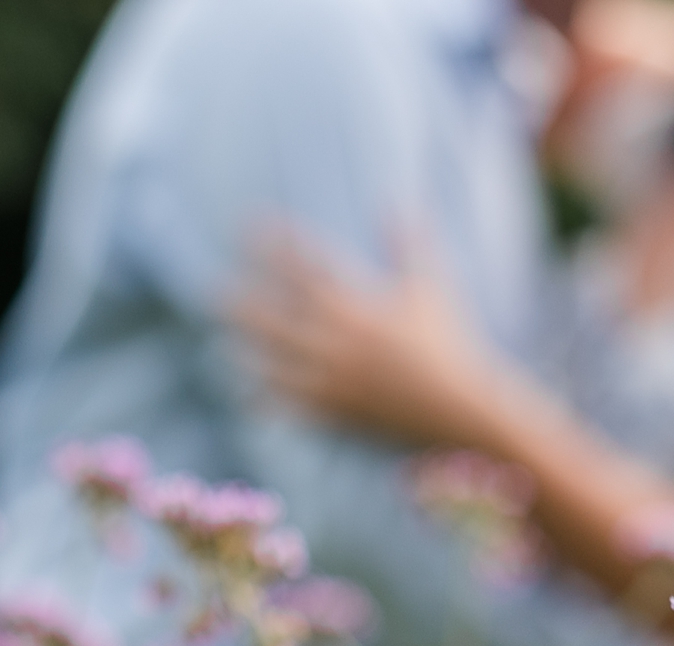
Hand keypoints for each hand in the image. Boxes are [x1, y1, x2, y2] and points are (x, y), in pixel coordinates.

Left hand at [231, 232, 512, 450]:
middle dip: (244, 303)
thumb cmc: (449, 348)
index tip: (248, 226)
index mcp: (359, 306)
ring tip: (223, 344)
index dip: (275, 243)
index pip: (308, 266)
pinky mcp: (340, 414)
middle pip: (277, 316)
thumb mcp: (431, 292)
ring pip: (277, 362)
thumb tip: (402, 204)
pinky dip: (269, 401)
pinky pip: (294, 406)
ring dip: (248, 352)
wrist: (461, 412)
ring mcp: (336, 380)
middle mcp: (339, 342)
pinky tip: (247, 395)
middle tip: (212, 293)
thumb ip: (410, 247)